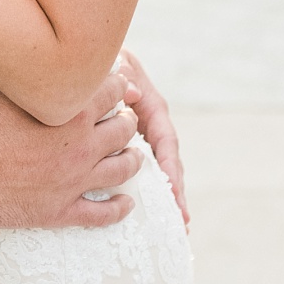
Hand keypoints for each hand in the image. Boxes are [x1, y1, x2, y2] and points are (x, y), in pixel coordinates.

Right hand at [0, 72, 143, 228]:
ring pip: (123, 169)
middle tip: (122, 120)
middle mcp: (82, 144)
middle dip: (126, 120)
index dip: (118, 86)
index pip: (115, 90)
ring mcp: (74, 180)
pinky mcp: (61, 210)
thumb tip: (41, 56)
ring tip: (134, 157)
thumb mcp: (3, 82)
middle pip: (125, 129)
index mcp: (72, 109)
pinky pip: (102, 213)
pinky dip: (119, 208)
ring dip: (133, 160)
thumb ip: (33, 72)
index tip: (117, 88)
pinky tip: (126, 203)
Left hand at [117, 48, 187, 227]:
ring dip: (171, 195)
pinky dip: (154, 188)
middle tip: (182, 219)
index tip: (171, 187)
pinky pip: (148, 167)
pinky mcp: (138, 142)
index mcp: (152, 107)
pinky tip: (157, 212)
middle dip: (177, 190)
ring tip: (179, 224)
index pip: (165, 139)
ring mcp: (148, 135)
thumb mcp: (118, 65)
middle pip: (170, 160)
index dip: (168, 164)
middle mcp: (155, 124)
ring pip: (162, 167)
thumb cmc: (108, 63)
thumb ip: (124, 76)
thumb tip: (132, 93)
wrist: (101, 59)